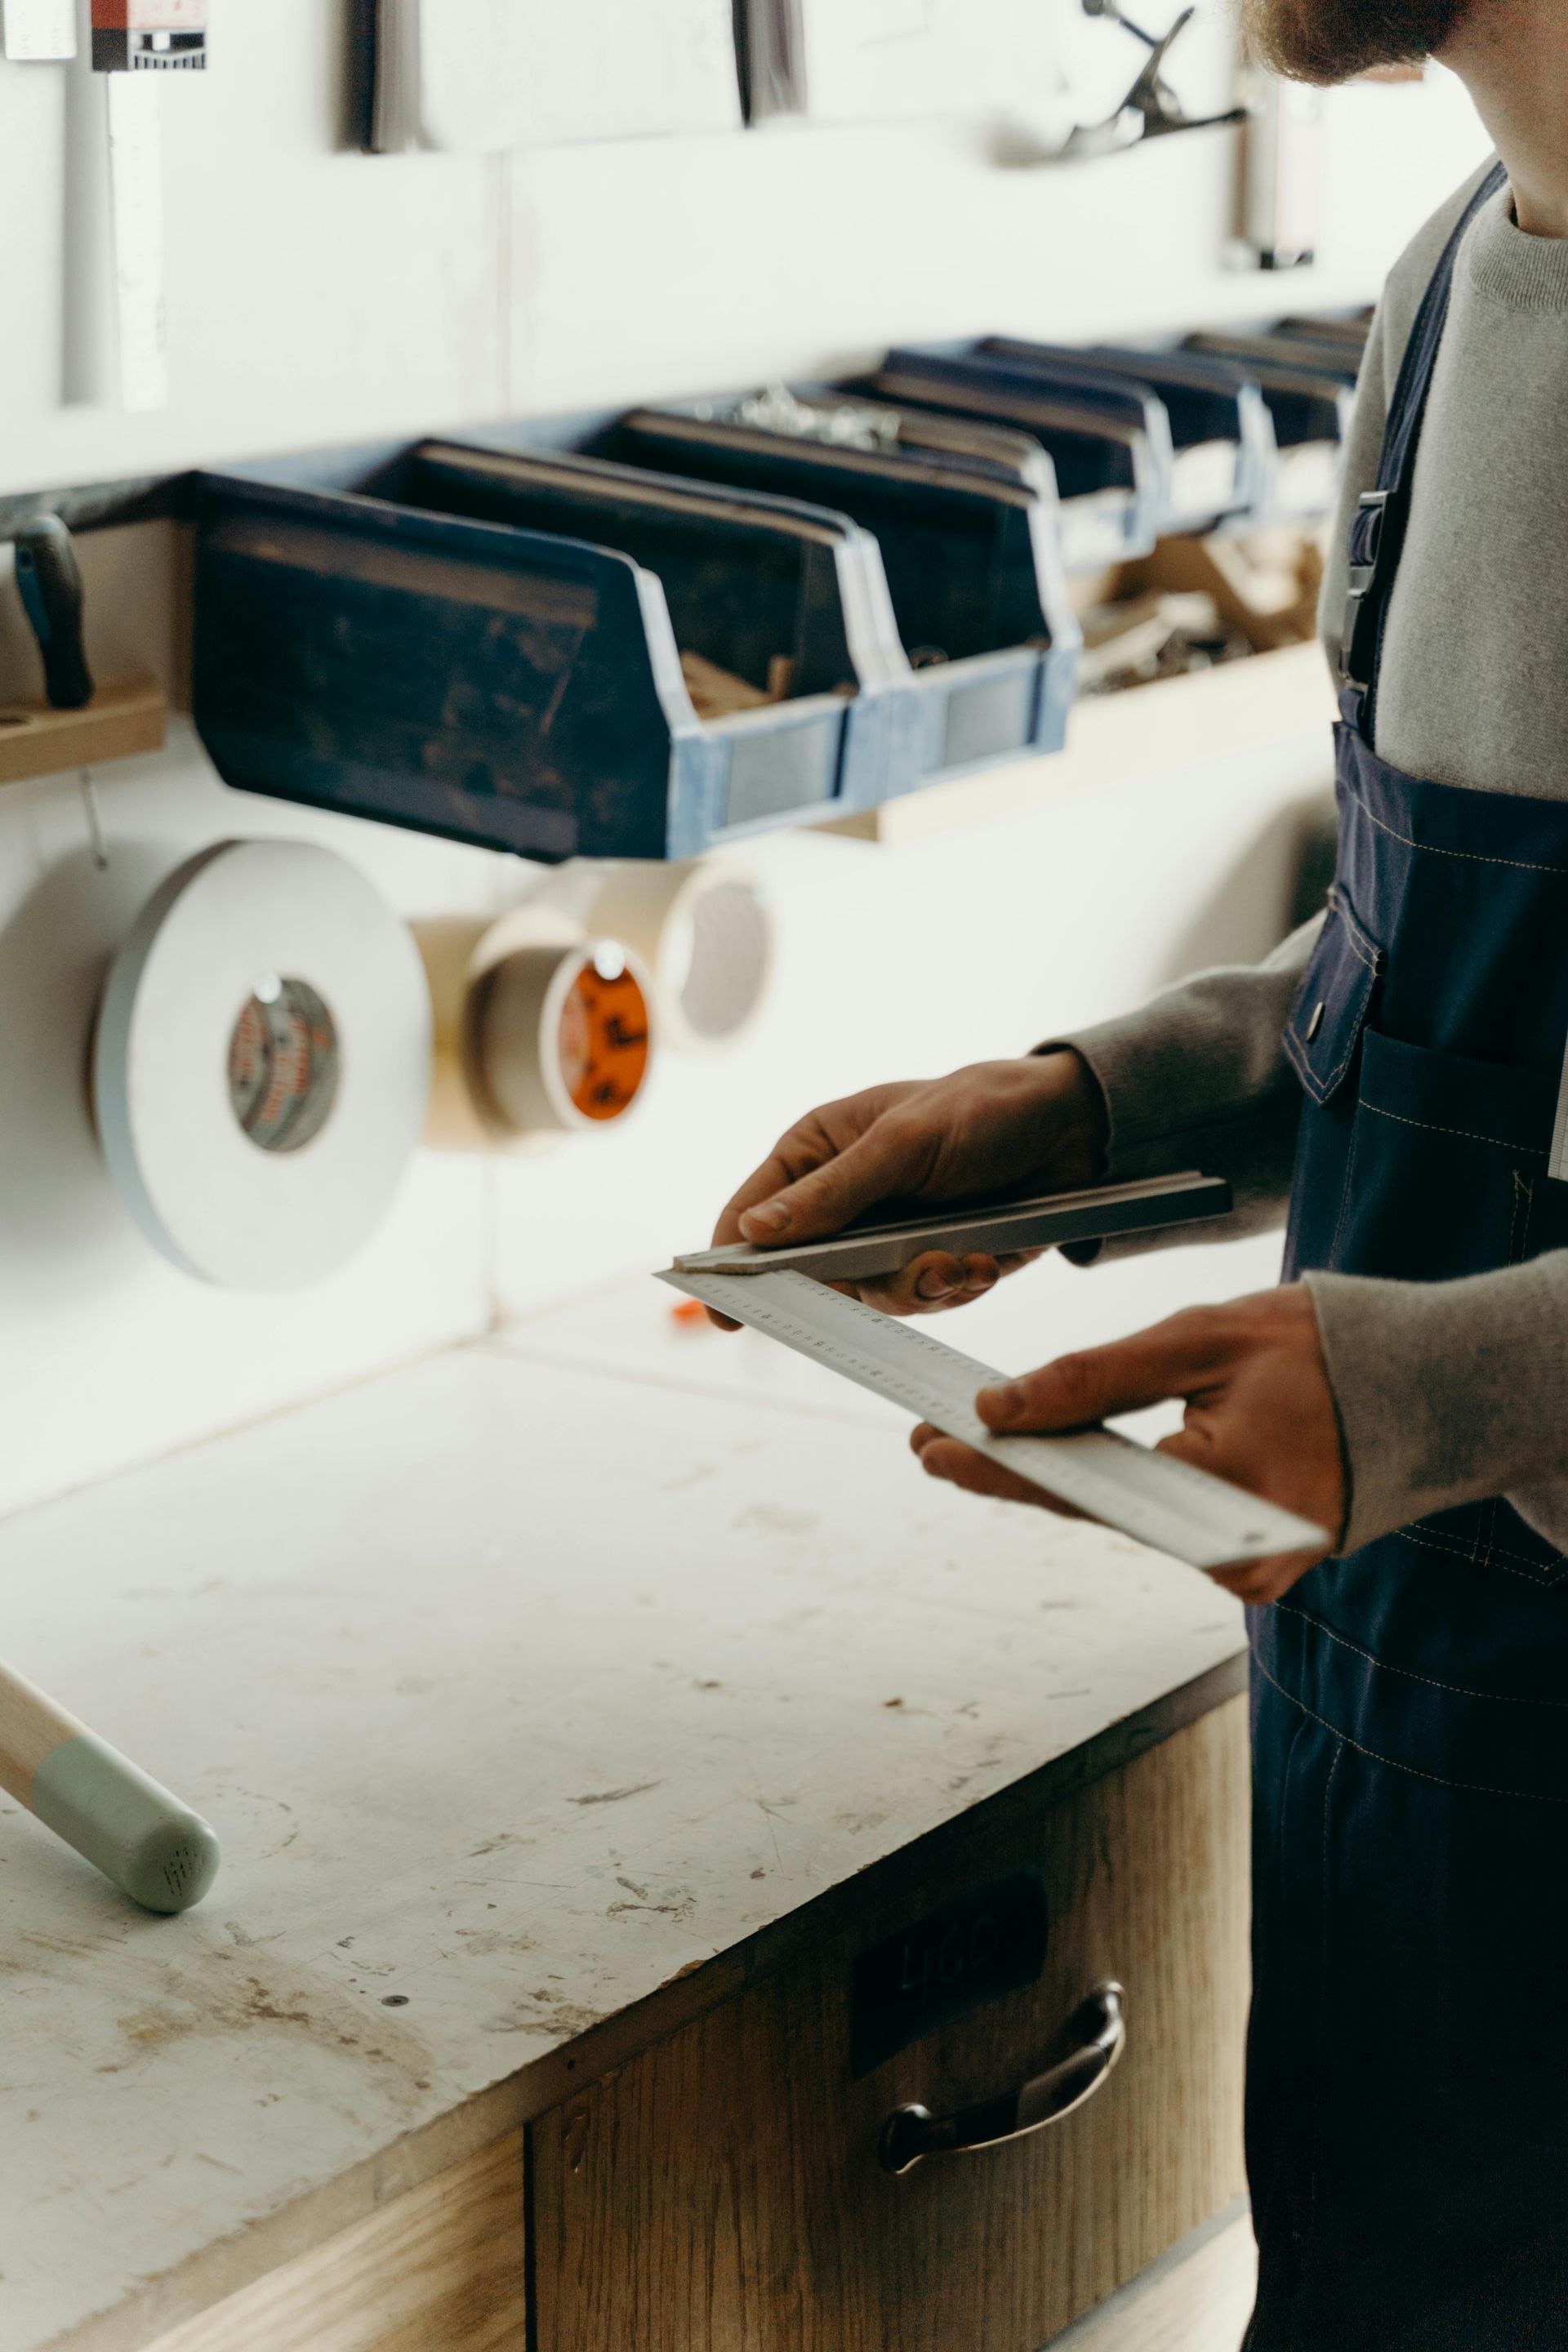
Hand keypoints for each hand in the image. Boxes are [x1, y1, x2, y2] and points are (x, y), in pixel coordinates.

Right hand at [709, 1054, 1107, 1321]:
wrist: (1072, 1132)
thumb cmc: (980, 1111)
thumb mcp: (902, 1143)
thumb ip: (831, 1192)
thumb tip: (753, 1231)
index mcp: (817, 1152)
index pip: (752, 1212)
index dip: (733, 1260)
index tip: (726, 1310)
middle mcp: (844, 1200)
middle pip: (811, 1271)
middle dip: (858, 1282)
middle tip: (903, 1275)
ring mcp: (887, 1236)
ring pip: (872, 1296)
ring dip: (920, 1286)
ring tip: (959, 1260)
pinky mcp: (933, 1263)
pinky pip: (924, 1301)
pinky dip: (955, 1288)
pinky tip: (984, 1261)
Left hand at [911, 1284, 1345, 1601]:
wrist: (1424, 1385)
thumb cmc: (1319, 1350)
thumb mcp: (1199, 1339)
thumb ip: (1095, 1379)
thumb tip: (1000, 1408)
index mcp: (1227, 1500)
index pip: (1083, 1490)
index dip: (997, 1468)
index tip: (929, 1446)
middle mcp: (1237, 1558)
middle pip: (1095, 1513)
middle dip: (1011, 1471)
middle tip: (928, 1440)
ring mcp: (1248, 1570)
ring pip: (1124, 1520)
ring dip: (1054, 1480)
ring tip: (971, 1445)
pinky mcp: (1251, 1563)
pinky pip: (1161, 1522)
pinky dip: (1111, 1488)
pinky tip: (1052, 1461)